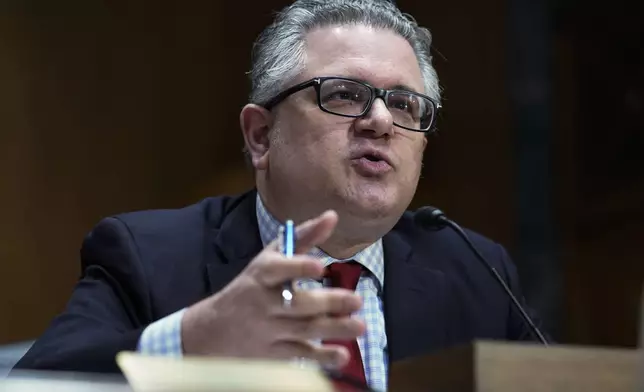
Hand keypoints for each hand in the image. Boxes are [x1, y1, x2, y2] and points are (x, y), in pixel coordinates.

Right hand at [181, 210, 364, 367]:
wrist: (212, 330)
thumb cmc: (252, 286)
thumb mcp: (270, 258)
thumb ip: (303, 237)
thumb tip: (332, 216)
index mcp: (261, 274)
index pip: (277, 269)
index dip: (296, 267)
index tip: (319, 266)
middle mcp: (264, 302)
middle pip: (297, 303)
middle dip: (328, 302)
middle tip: (356, 300)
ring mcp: (268, 329)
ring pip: (303, 330)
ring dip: (334, 328)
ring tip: (360, 325)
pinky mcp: (272, 353)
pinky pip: (299, 354)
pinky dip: (321, 356)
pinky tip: (342, 354)